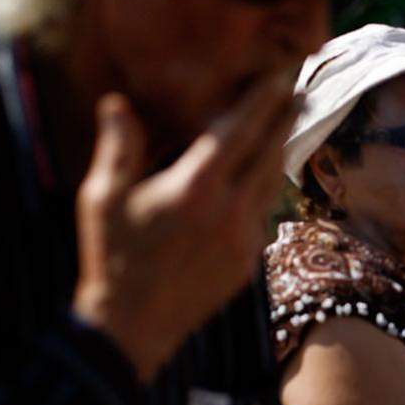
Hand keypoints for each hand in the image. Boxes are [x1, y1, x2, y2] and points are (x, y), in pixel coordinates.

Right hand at [73, 77, 298, 381]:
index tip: (281, 77)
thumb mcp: (103, 198)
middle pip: (268, 153)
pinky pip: (264, 215)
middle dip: (285, 120)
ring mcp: (244, 238)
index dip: (262, 101)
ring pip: (272, 184)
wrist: (132, 328)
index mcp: (196, 188)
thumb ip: (118, 147)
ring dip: (280, 152)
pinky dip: (266, 190)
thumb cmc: (112, 257)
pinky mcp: (249, 263)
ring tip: (289, 126)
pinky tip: (265, 178)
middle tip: (301, 91)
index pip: (239, 131)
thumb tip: (116, 102)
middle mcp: (230, 210)